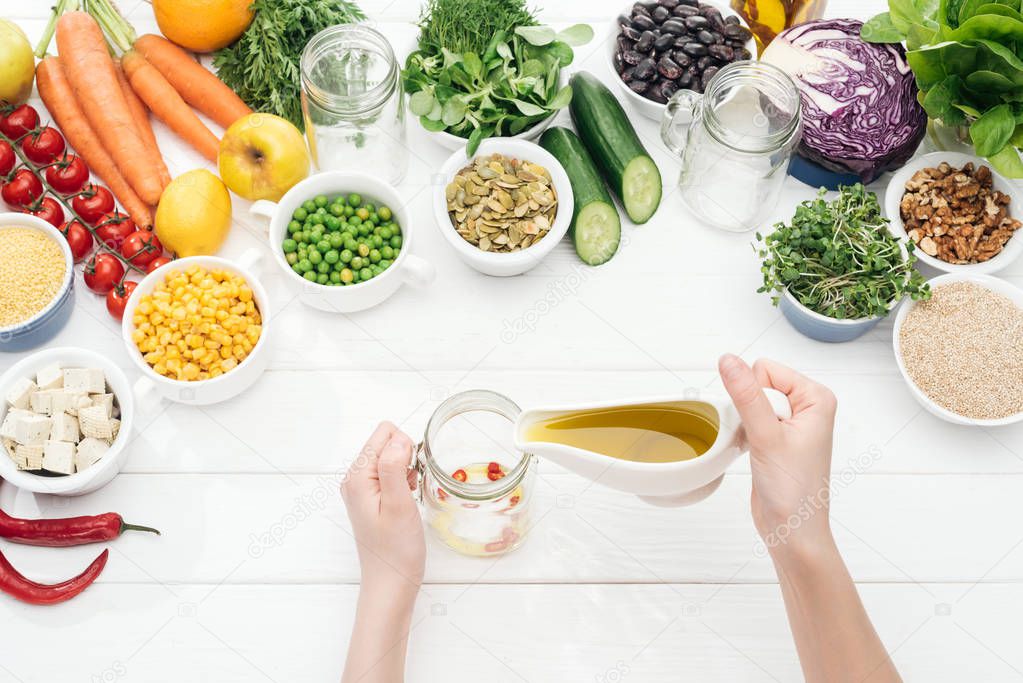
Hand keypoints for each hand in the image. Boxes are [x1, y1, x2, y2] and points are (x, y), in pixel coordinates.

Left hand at [341, 422, 424, 594]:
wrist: (390, 584)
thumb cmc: (396, 549)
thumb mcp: (398, 504)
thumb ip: (394, 466)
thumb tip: (398, 437)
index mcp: (358, 476)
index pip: (384, 433)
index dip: (405, 449)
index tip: (408, 478)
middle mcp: (354, 478)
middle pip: (387, 443)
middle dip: (406, 459)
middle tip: (408, 491)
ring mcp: (361, 489)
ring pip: (391, 458)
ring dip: (405, 472)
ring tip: (406, 499)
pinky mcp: (370, 499)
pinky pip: (390, 474)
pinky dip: (403, 482)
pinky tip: (405, 502)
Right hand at [718, 355, 836, 557]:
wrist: (792, 531)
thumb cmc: (793, 491)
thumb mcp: (767, 436)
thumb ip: (746, 395)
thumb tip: (728, 360)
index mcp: (816, 398)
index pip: (766, 369)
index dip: (755, 396)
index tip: (766, 427)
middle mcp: (806, 406)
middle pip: (756, 383)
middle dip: (749, 410)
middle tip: (763, 441)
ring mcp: (791, 422)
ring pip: (748, 402)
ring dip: (744, 423)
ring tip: (759, 449)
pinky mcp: (775, 437)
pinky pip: (747, 418)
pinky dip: (743, 433)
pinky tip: (752, 453)